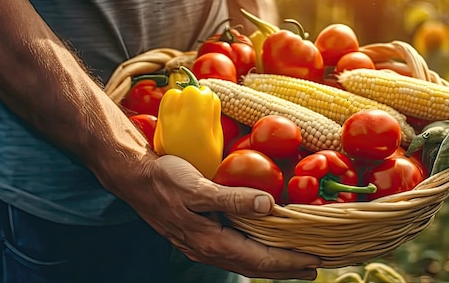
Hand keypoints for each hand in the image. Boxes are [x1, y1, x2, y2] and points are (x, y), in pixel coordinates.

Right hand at [130, 155, 320, 279]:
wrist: (135, 179)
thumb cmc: (165, 180)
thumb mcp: (198, 186)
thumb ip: (232, 198)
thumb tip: (268, 205)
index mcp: (212, 241)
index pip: (261, 258)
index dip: (289, 261)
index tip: (314, 260)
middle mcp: (209, 250)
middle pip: (256, 266)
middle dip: (286, 269)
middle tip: (314, 268)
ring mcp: (203, 246)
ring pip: (245, 261)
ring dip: (272, 264)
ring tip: (294, 263)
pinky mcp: (199, 237)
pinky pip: (235, 252)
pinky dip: (255, 253)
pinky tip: (261, 247)